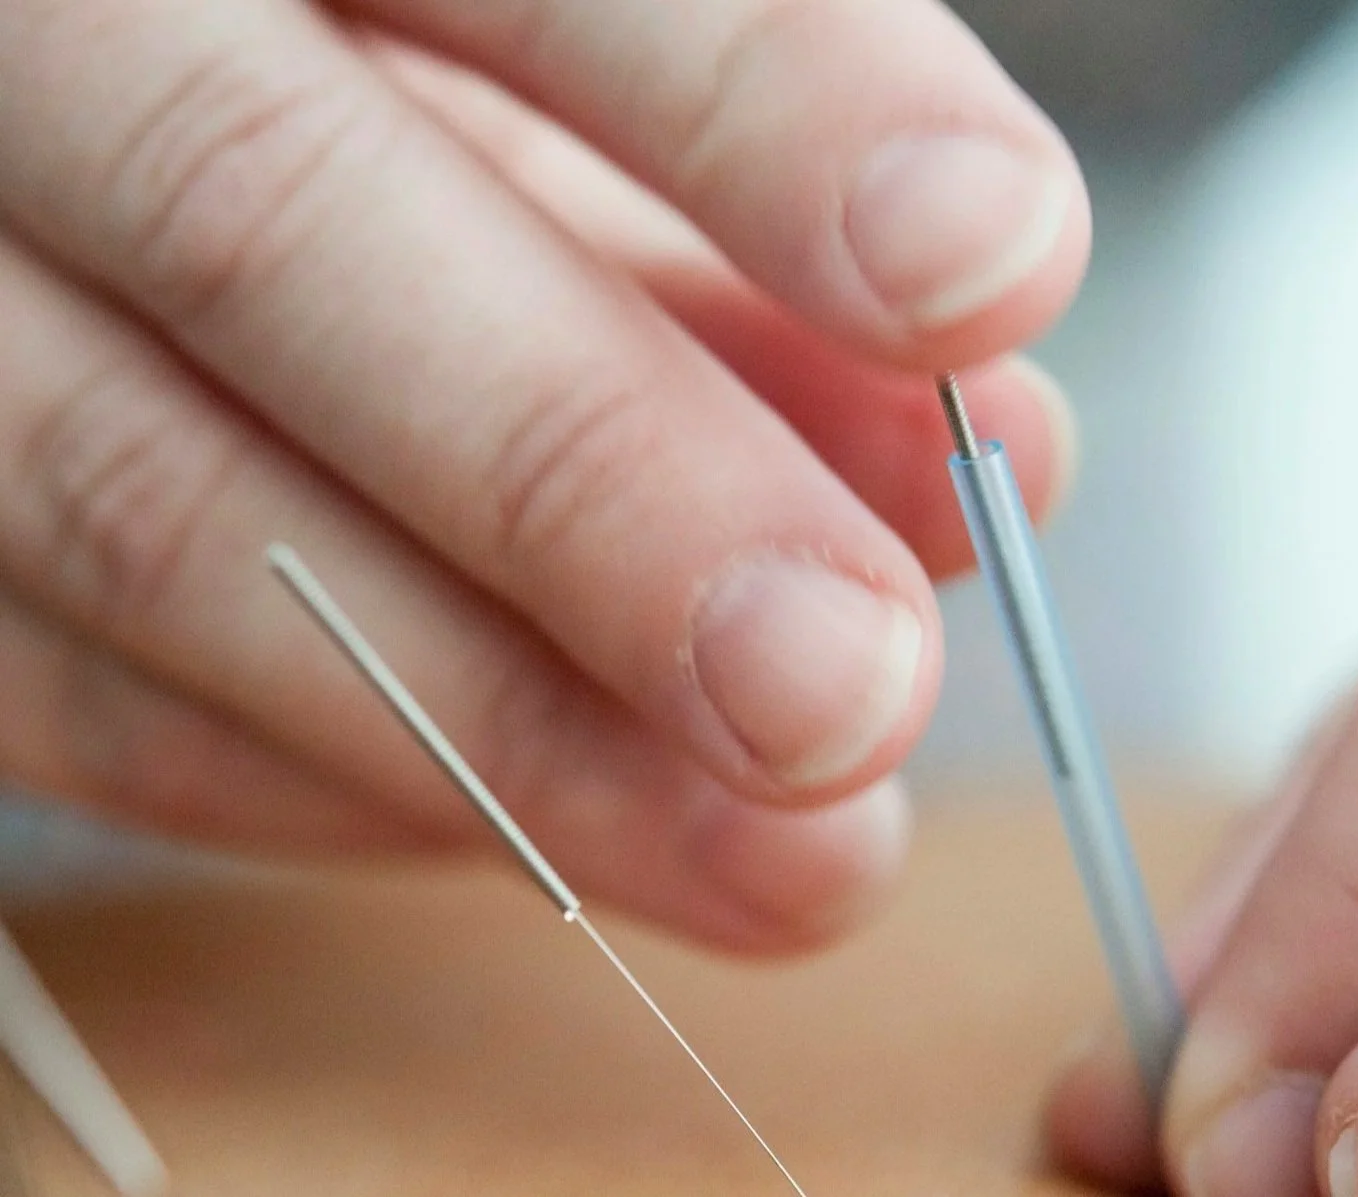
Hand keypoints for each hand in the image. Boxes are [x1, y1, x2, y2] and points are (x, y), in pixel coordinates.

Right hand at [0, 0, 1086, 951]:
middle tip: (850, 688)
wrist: (118, 83)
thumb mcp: (585, 55)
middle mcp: (43, 47)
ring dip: (503, 727)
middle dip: (602, 486)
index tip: (987, 267)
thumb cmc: (400, 74)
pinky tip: (554, 832)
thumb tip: (981, 442)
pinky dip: (338, 782)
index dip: (764, 106)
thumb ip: (761, 203)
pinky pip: (66, 676)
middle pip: (270, 226)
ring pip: (145, 505)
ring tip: (790, 854)